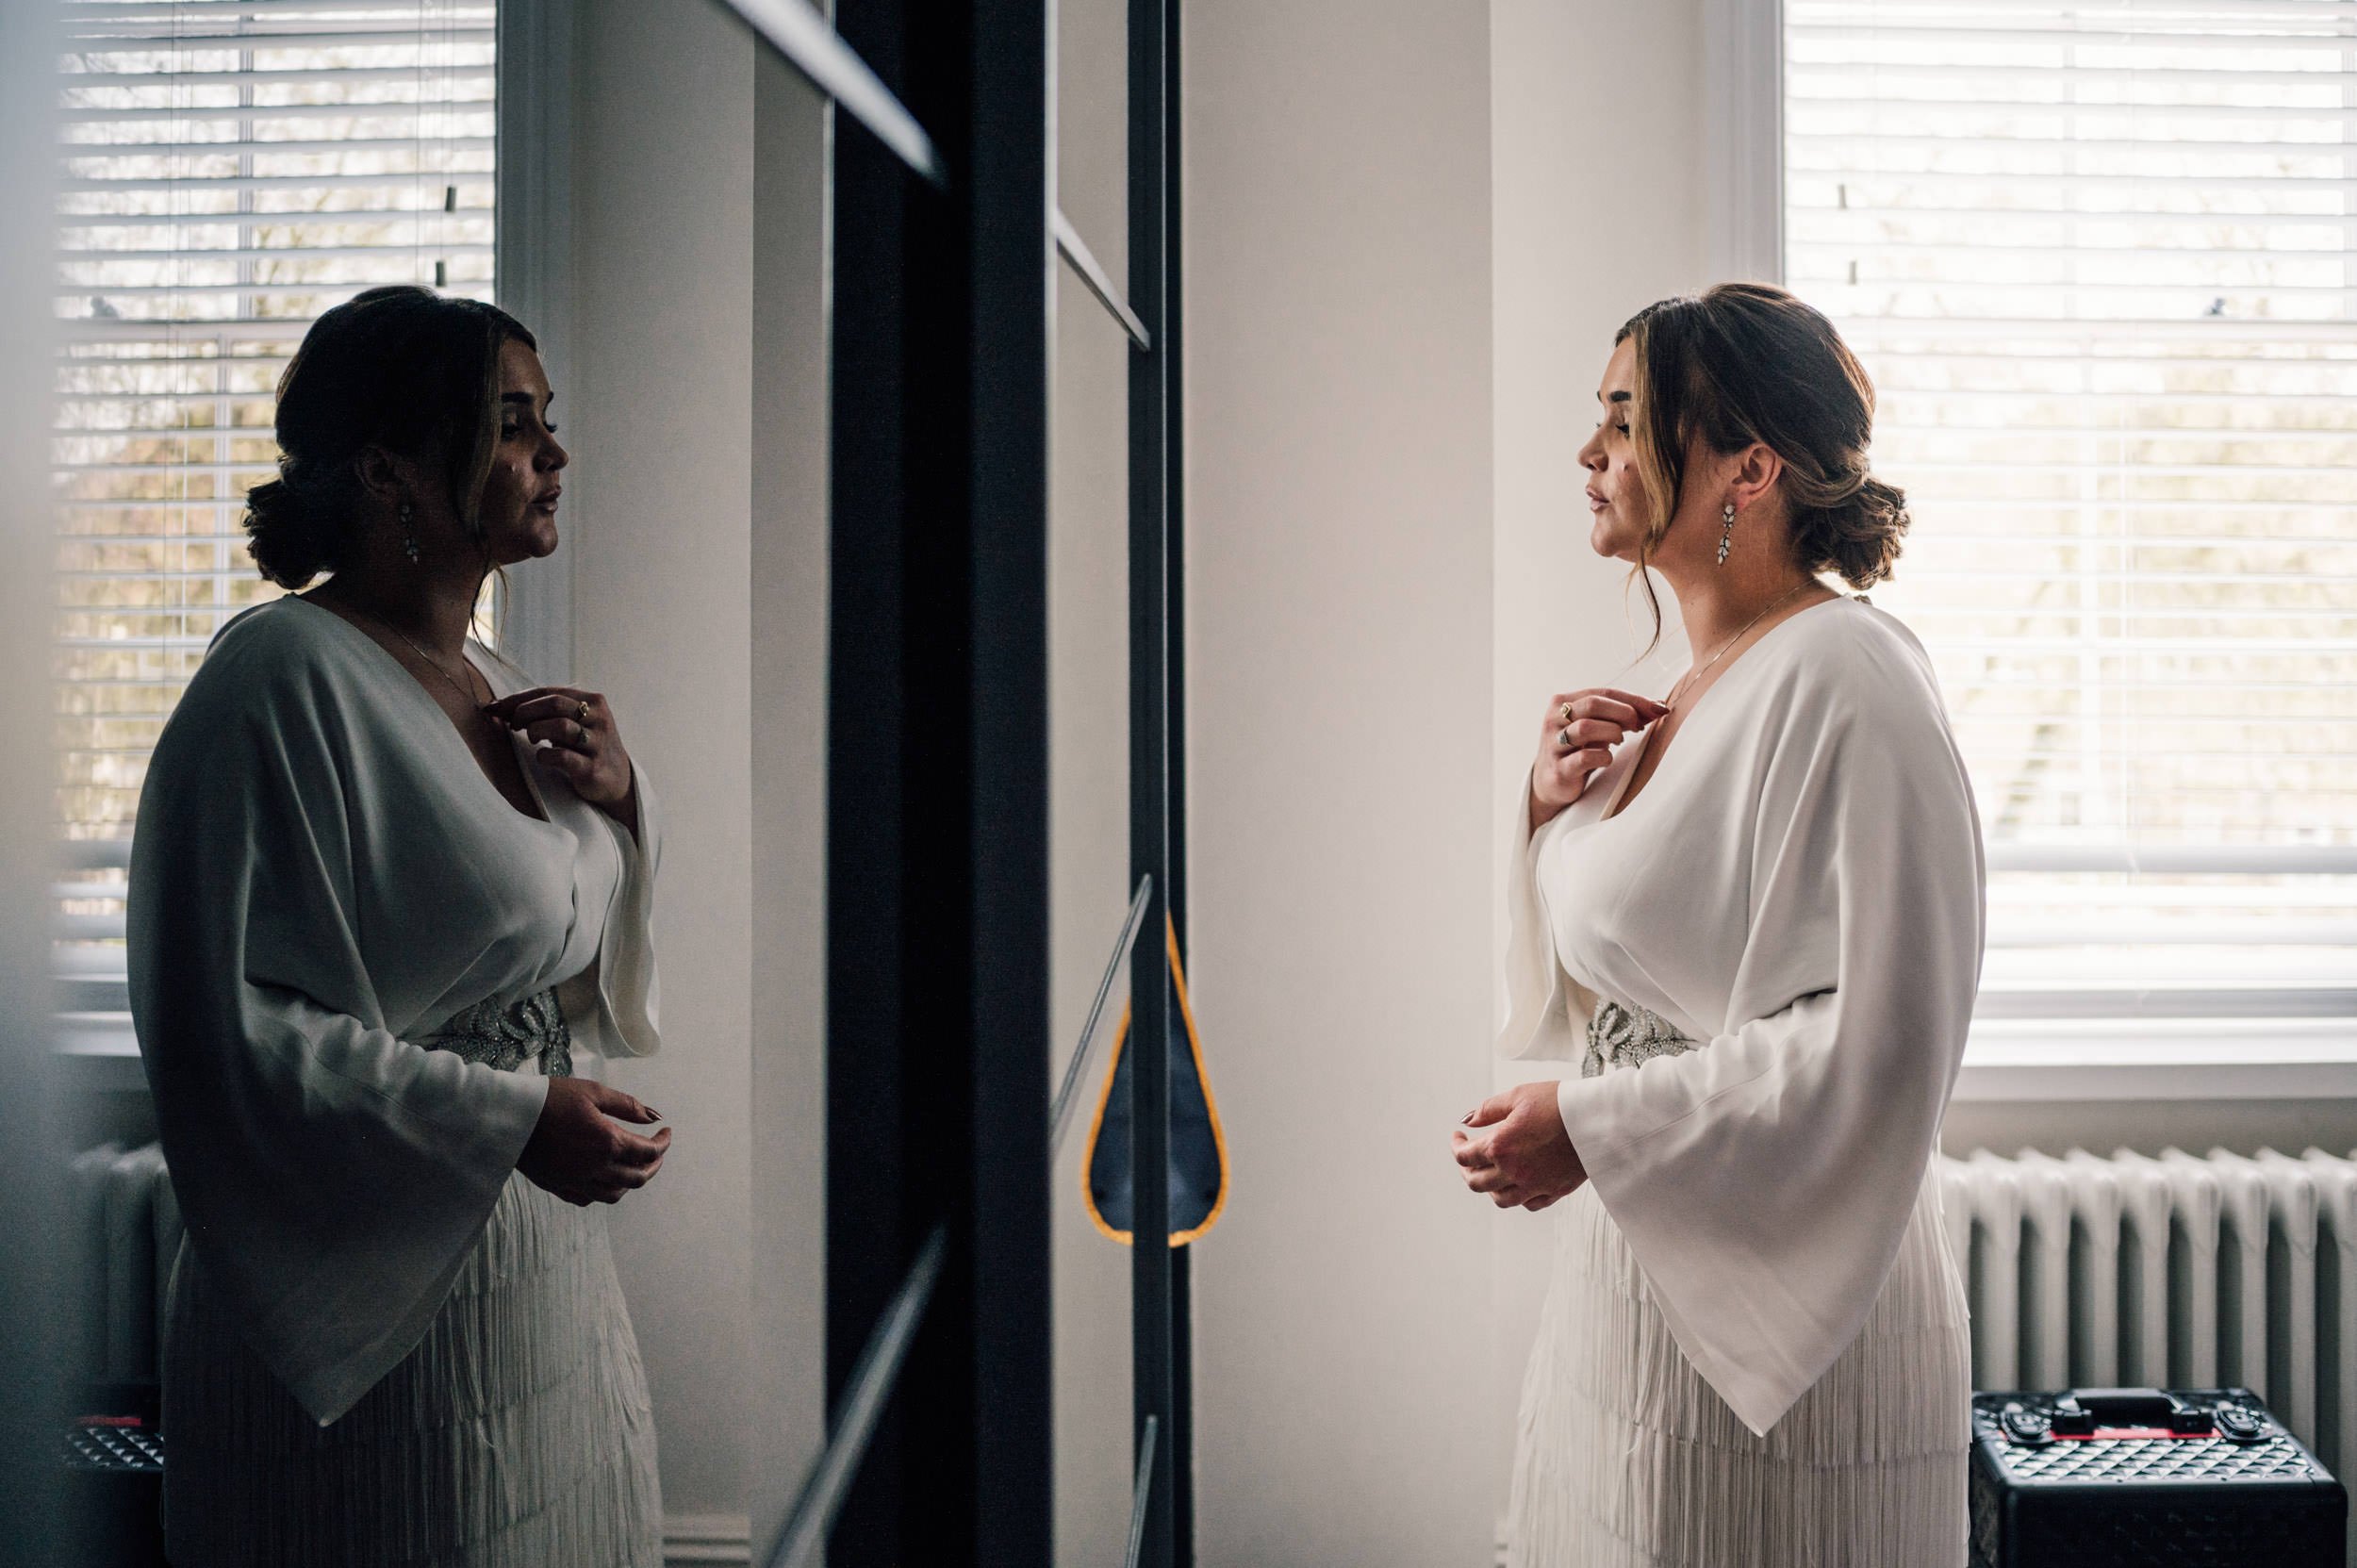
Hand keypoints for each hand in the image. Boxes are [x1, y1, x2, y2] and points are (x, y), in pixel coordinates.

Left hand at [484, 686, 637, 823]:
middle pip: (554, 703)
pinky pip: (562, 756)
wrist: (617, 780)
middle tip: (513, 725)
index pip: (549, 691)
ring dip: (535, 731)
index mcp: (593, 701)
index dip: (518, 698)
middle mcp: (599, 718)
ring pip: (560, 726)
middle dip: (525, 712)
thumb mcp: (576, 722)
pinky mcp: (593, 768)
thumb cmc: (586, 746)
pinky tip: (543, 758)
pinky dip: (545, 756)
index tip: (495, 707)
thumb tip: (499, 706)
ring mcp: (598, 743)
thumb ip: (548, 711)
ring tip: (532, 739)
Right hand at [515, 1077, 670, 1205]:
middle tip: (657, 1152)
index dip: (663, 1143)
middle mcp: (595, 1167)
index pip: (648, 1151)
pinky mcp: (558, 1186)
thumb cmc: (551, 1098)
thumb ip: (627, 1106)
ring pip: (615, 1194)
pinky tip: (605, 1178)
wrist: (509, 1115)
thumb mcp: (593, 1092)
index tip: (666, 1132)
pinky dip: (604, 1191)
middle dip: (653, 1166)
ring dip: (631, 1182)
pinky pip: (589, 1199)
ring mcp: (576, 1181)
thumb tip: (654, 1117)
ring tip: (634, 1166)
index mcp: (607, 1142)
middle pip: (637, 1178)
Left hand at [1452, 1080, 1585, 1210]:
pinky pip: (1529, 1204)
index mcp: (1501, 1147)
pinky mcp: (1555, 1191)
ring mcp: (1535, 1185)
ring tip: (1489, 1173)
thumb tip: (1468, 1121)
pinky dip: (1518, 1197)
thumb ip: (1488, 1110)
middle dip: (1466, 1170)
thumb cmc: (1558, 1103)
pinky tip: (1517, 1184)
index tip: (1458, 1136)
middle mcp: (1514, 1171)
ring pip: (1501, 1199)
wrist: (1598, 1118)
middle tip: (1467, 1159)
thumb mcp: (1518, 1096)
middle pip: (1476, 1183)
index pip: (1465, 1156)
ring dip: (1489, 1188)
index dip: (1456, 1146)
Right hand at [1530, 688, 1665, 831]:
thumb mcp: (1596, 726)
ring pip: (1586, 727)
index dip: (1633, 699)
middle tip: (1638, 725)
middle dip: (1624, 713)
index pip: (1603, 692)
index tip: (1658, 709)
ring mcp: (1553, 744)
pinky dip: (1603, 757)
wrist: (1551, 782)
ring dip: (1612, 733)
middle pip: (1593, 704)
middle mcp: (1554, 719)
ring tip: (1618, 740)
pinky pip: (1585, 757)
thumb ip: (1621, 715)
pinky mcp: (1559, 769)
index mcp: (1563, 702)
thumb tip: (1658, 707)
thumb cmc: (1578, 749)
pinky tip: (1606, 759)